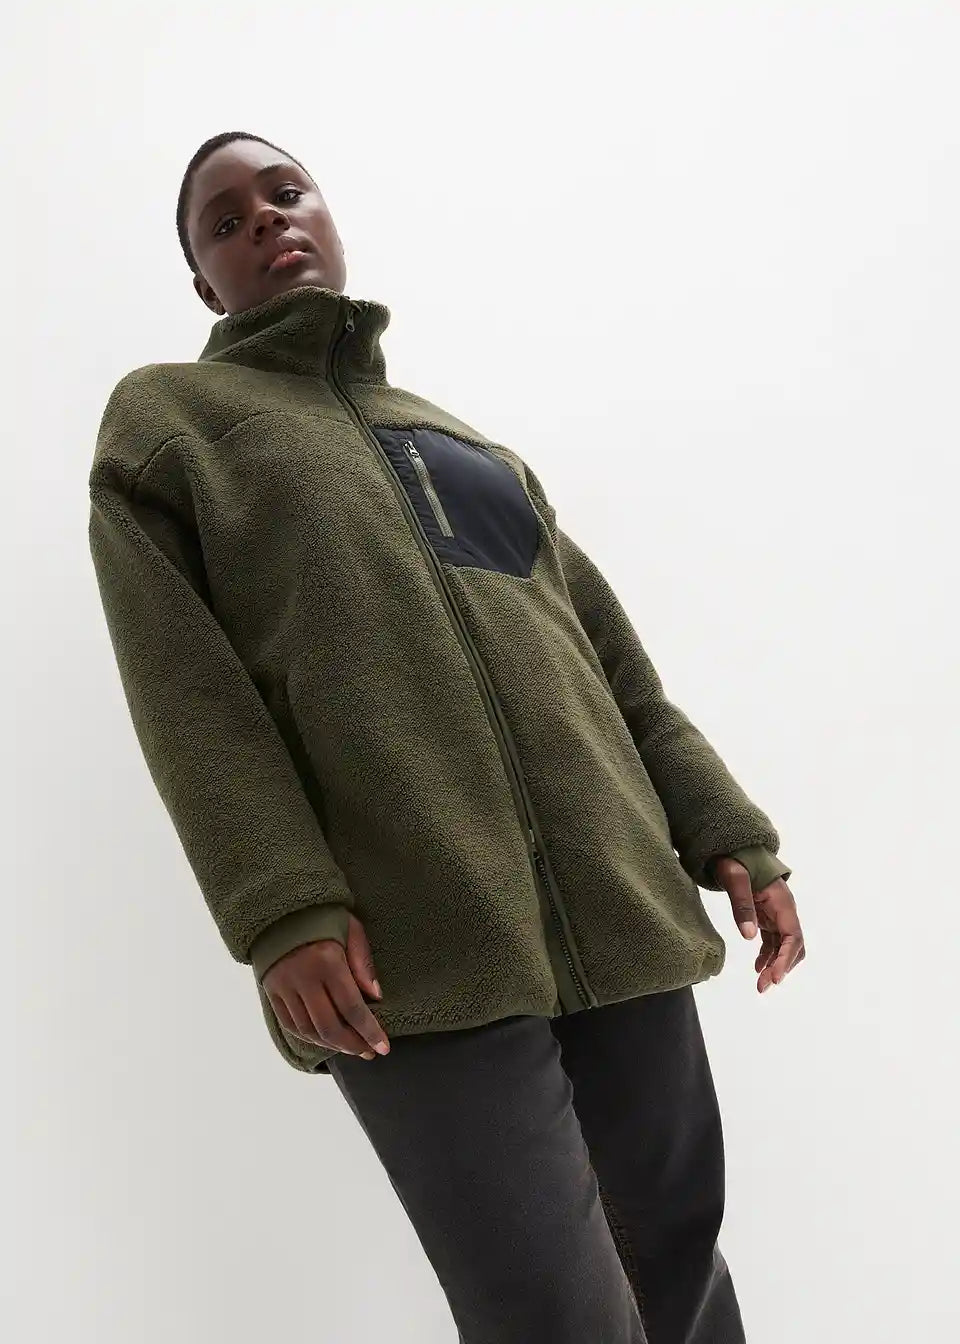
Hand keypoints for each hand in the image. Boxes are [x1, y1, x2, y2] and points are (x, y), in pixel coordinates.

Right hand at [262, 912, 390, 1058]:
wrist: (281, 908)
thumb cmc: (324, 916)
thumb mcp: (351, 929)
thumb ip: (363, 962)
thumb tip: (376, 997)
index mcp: (326, 961)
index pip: (351, 1007)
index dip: (369, 1031)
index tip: (383, 1048)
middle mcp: (302, 978)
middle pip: (329, 1026)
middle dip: (352, 1044)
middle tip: (369, 1051)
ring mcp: (283, 987)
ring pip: (309, 1030)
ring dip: (332, 1045)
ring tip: (352, 1048)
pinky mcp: (271, 991)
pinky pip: (290, 1024)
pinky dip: (310, 1038)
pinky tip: (326, 1040)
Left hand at [712, 856, 805, 992]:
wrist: (733, 848)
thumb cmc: (734, 860)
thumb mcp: (735, 879)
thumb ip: (742, 905)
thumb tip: (749, 937)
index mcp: (782, 902)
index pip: (793, 936)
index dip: (787, 959)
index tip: (776, 977)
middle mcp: (784, 910)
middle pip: (793, 945)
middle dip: (782, 967)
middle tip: (763, 986)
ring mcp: (776, 914)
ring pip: (783, 946)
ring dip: (775, 965)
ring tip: (760, 985)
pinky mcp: (767, 916)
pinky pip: (773, 941)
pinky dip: (768, 956)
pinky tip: (757, 968)